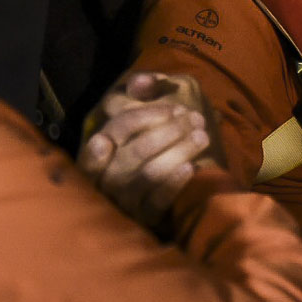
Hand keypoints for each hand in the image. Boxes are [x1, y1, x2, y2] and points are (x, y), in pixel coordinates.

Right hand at [79, 72, 224, 226]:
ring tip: (202, 137)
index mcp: (99, 148)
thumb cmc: (151, 140)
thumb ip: (139, 89)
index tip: (173, 109)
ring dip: (178, 152)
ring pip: (149, 174)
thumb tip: (143, 82)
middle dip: (169, 132)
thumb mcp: (141, 110)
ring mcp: (124, 200)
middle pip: (135, 151)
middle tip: (195, 120)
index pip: (116, 129)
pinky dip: (174, 183)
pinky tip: (192, 167)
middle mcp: (106, 175)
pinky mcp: (143, 219)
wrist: (164, 190)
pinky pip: (157, 202)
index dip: (145, 117)